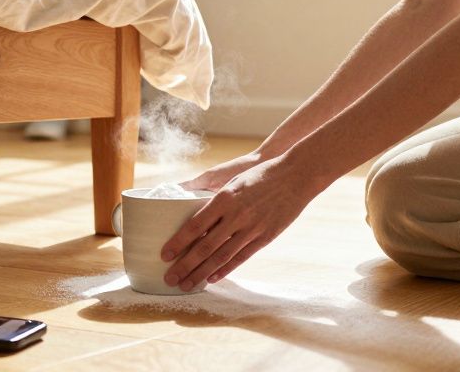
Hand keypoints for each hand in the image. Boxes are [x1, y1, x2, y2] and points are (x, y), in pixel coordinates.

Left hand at [161, 157, 320, 290]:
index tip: (164, 255)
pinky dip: (225, 270)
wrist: (295, 176)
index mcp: (224, 199)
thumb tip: (196, 221)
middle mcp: (236, 216)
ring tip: (187, 284)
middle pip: (205, 246)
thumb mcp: (232, 183)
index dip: (178, 242)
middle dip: (185, 265)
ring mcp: (252, 228)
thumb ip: (215, 203)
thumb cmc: (260, 175)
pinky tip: (212, 278)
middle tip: (170, 278)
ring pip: (221, 257)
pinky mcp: (265, 237)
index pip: (195, 225)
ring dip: (202, 273)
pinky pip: (241, 257)